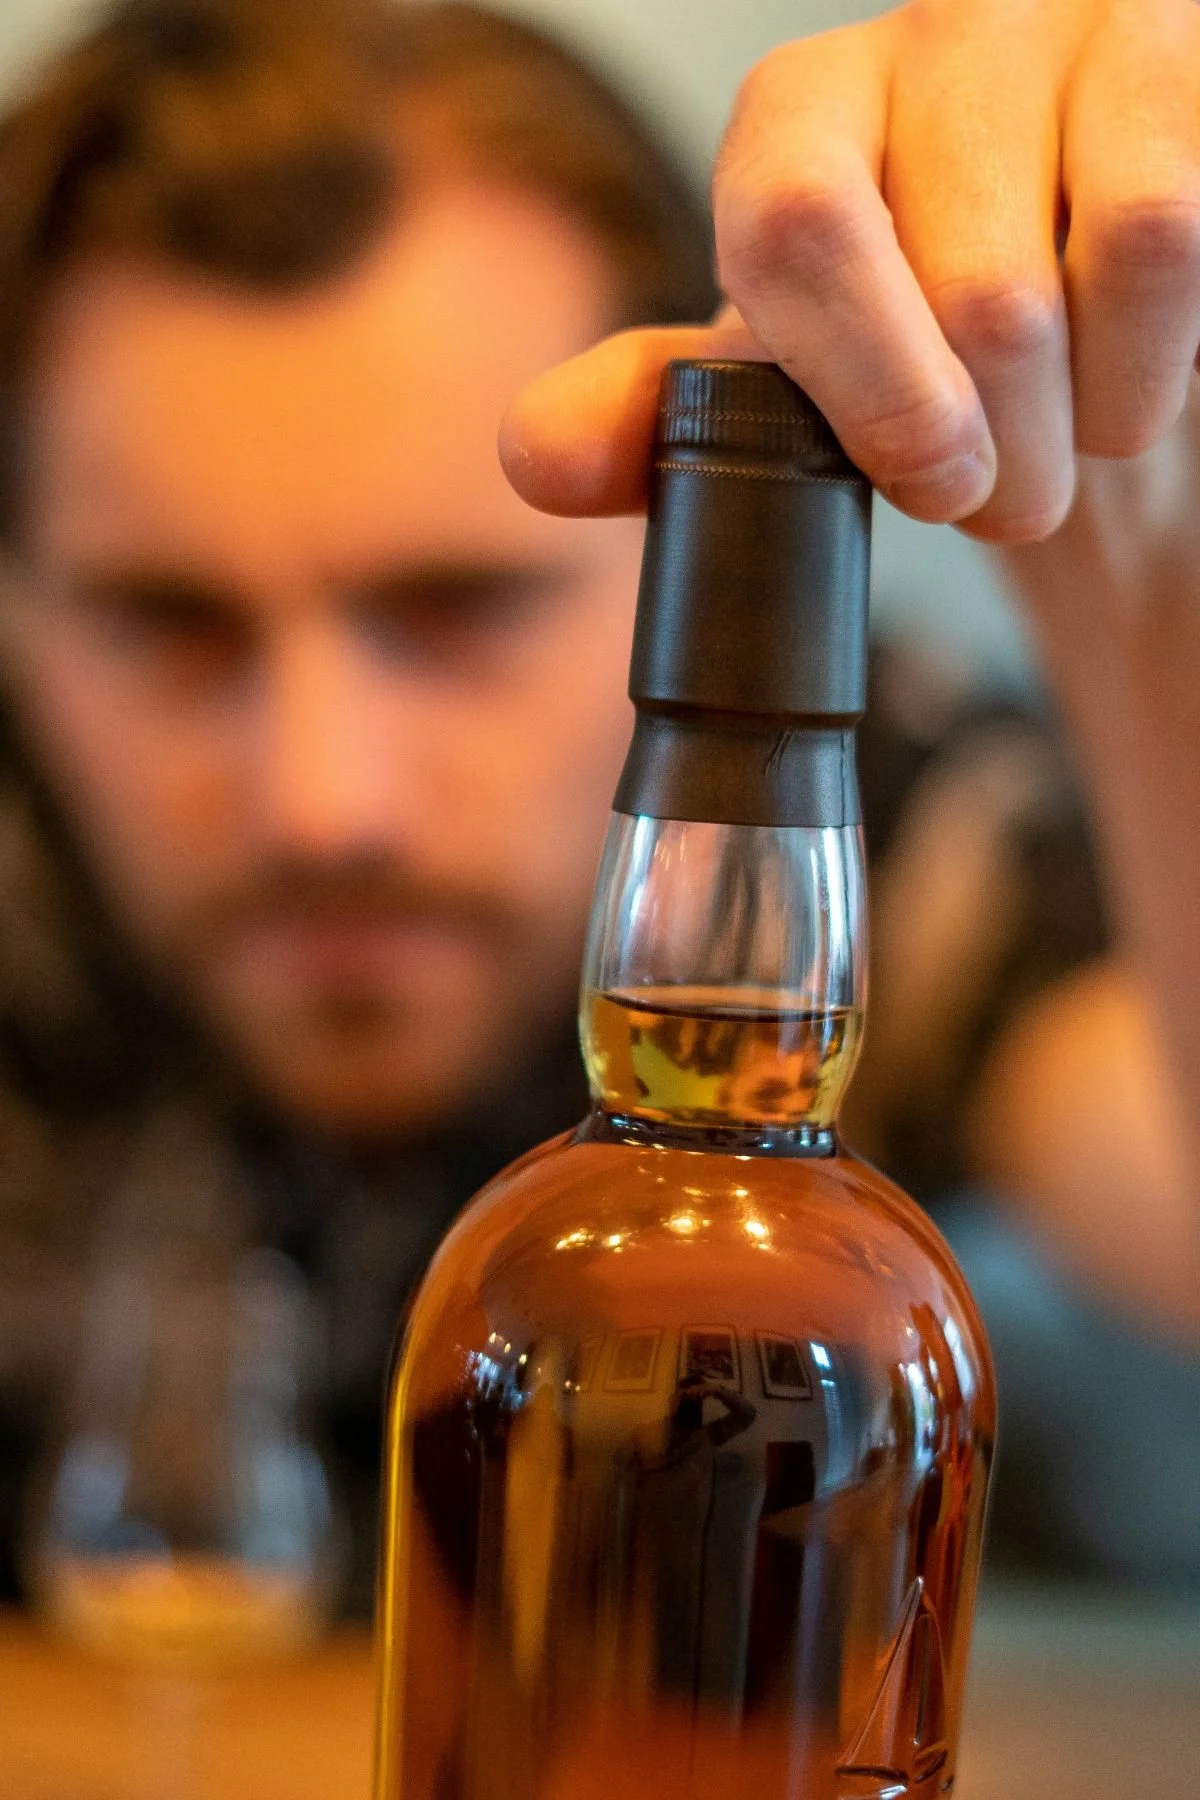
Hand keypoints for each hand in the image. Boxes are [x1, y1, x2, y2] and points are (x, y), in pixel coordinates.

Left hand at [501, 0, 1199, 543]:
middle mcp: (941, 37)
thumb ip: (661, 418)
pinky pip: (1194, 219)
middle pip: (977, 278)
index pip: (797, 221)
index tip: (934, 487)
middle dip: (1008, 451)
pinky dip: (1174, 353)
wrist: (1094, 345)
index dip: (871, 389)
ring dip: (1105, 409)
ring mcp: (1088, 26)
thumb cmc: (927, 367)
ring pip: (1128, 240)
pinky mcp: (1198, 56)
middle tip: (1011, 492)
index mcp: (804, 116)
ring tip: (1086, 435)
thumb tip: (536, 457)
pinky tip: (1151, 364)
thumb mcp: (784, 399)